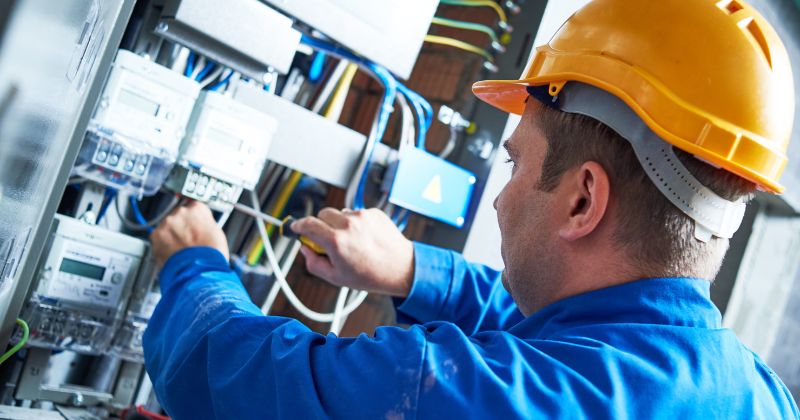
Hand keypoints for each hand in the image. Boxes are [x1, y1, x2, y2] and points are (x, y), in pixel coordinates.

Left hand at [150, 200, 228, 266]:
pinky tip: (172, 253)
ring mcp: (167, 223)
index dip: (194, 218)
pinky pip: (157, 237)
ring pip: (167, 226)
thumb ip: (205, 224)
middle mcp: (181, 212)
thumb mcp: (217, 233)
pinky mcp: (155, 235)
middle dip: (181, 226)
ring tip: (180, 249)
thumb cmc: (210, 255)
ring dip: (171, 235)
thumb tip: (202, 225)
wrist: (199, 270)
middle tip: (188, 239)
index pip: (193, 206)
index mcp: (198, 208)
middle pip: (178, 215)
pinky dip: (162, 244)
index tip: (193, 224)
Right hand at [290, 208, 414, 297]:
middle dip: (320, 225)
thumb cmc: (370, 275)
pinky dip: (356, 222)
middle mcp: (348, 224)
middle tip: (327, 239)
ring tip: (352, 241)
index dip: (298, 225)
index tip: (296, 227)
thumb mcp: (336, 277)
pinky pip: (357, 213)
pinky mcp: (374, 212)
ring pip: (340, 213)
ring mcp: (362, 216)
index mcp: (336, 241)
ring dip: (339, 223)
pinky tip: (364, 237)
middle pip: (322, 214)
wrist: (401, 268)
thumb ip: (314, 263)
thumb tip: (304, 249)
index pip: (308, 224)